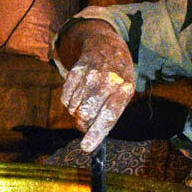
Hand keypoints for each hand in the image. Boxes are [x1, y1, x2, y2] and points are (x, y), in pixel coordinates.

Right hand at [60, 25, 135, 150]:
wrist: (105, 44)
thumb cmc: (118, 75)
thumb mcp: (125, 91)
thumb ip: (112, 112)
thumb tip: (93, 136)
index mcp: (125, 88)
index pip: (109, 115)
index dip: (96, 133)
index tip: (86, 147)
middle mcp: (107, 80)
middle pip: (86, 114)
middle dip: (83, 124)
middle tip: (86, 124)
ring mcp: (89, 74)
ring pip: (73, 108)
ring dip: (77, 112)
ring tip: (87, 102)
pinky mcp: (75, 71)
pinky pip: (65, 99)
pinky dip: (69, 103)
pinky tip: (79, 94)